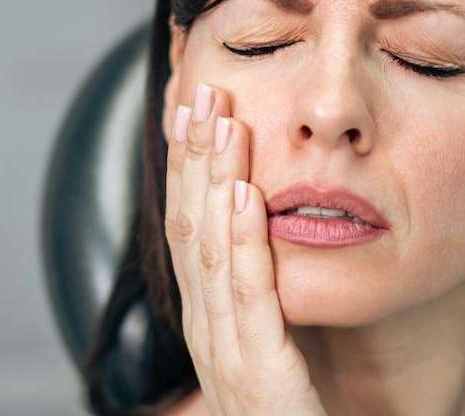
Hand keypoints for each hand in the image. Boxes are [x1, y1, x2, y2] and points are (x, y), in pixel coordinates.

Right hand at [165, 82, 325, 414]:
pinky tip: (240, 192)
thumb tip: (268, 234)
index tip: (191, 107)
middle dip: (189, 156)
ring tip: (220, 119)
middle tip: (194, 88)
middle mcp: (207, 334)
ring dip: (211, 177)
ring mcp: (226, 356)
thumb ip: (267, 302)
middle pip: (187, 228)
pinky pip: (247, 296)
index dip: (186, 166)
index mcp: (210, 324)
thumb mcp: (278, 353)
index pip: (188, 229)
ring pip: (209, 251)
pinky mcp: (259, 376)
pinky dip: (240, 239)